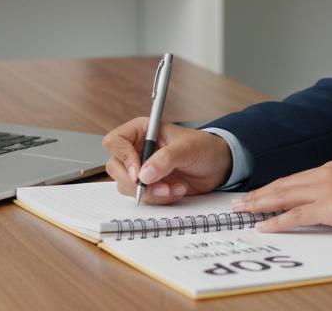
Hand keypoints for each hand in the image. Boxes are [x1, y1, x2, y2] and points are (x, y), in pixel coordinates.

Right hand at [102, 118, 232, 204]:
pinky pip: (142, 197)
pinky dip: (158, 199)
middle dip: (137, 183)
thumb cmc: (203, 147)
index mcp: (141, 131)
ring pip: (127, 186)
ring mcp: (140, 169)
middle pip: (115, 167)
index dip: (124, 157)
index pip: (115, 141)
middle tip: (161, 186)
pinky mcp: (148, 185)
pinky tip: (176, 190)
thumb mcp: (186, 149)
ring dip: (151, 193)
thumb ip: (165, 159)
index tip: (139, 173)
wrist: (216, 165)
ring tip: (174, 188)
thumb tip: (144, 175)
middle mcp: (136, 149)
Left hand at [231, 161, 331, 233]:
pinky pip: (297, 215)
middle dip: (258, 194)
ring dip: (259, 204)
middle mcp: (324, 175)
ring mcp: (325, 190)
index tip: (258, 194)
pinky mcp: (330, 207)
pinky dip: (277, 220)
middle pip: (282, 185)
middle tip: (239, 202)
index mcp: (330, 170)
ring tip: (242, 211)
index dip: (273, 188)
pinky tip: (265, 225)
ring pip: (283, 196)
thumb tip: (330, 201)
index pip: (294, 180)